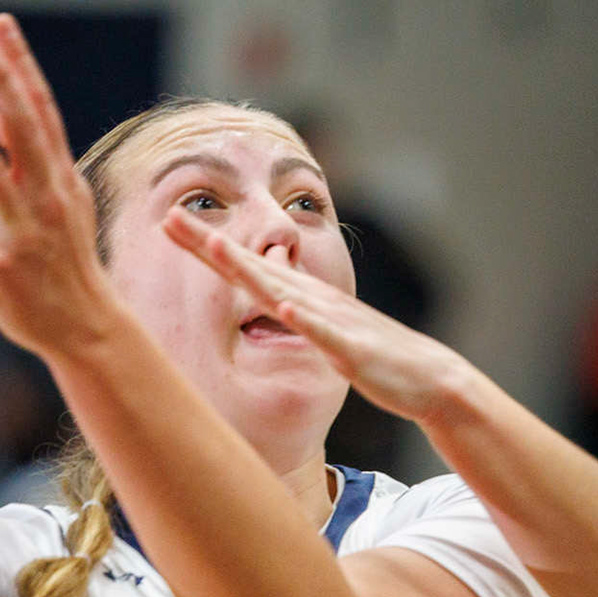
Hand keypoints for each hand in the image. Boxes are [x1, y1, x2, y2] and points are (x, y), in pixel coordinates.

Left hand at [0, 14, 112, 360]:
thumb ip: (32, 159)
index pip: (39, 113)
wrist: (84, 327)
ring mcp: (16, 233)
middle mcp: (42, 200)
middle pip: (22, 131)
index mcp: (59, 180)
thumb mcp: (61, 205)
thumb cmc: (68, 260)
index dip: (19, 67)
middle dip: (1, 83)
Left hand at [164, 207, 472, 424]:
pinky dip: (302, 320)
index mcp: (301, 298)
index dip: (207, 246)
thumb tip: (268, 302)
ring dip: (249, 271)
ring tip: (214, 248)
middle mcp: (312, 299)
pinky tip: (281, 307)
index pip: (245, 267)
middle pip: (253, 267)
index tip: (169, 223)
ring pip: (283, 292)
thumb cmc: (374, 358)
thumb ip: (295, 316)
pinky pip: (324, 334)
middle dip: (210, 244)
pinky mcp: (352, 349)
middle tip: (169, 217)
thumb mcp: (322, 332)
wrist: (428, 378)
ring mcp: (332, 321)